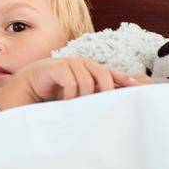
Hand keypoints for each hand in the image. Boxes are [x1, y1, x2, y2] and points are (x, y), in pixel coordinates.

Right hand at [13, 57, 147, 104]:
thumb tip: (114, 103)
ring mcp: (71, 63)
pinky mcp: (58, 67)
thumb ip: (94, 93)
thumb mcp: (80, 92)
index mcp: (91, 68)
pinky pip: (71, 82)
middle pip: (103, 74)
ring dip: (83, 95)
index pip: (111, 72)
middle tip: (102, 104)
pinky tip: (65, 100)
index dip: (124, 78)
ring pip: (87, 80)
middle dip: (105, 89)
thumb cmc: (59, 89)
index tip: (135, 87)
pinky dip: (70, 94)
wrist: (33, 82)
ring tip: (76, 104)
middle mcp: (83, 63)